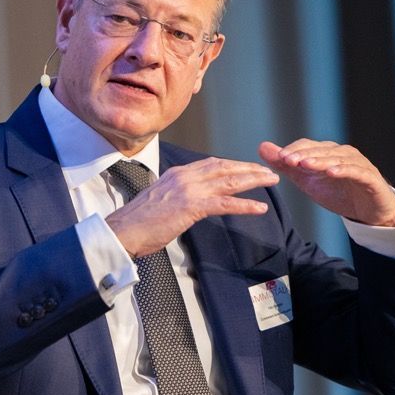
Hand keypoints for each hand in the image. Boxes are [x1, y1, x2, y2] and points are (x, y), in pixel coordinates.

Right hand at [105, 157, 278, 257]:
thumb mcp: (159, 200)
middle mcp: (184, 176)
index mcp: (176, 173)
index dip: (232, 165)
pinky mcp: (191, 206)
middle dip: (248, 168)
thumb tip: (185, 203)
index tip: (247, 167)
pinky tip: (259, 208)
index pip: (211, 164)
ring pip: (229, 181)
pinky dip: (245, 205)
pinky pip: (225, 204)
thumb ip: (176, 196)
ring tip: (271, 181)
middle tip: (267, 171)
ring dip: (253, 180)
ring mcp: (189, 190)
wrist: (123, 230)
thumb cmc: (137, 222)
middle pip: (224, 167)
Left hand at [258, 139, 394, 227]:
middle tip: (287, 160)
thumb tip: (262, 147)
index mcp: (326, 153)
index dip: (293, 150)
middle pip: (321, 149)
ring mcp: (358, 164)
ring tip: (306, 164)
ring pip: (338, 158)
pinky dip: (344, 170)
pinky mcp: (370, 177)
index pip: (307, 145)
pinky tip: (331, 172)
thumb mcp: (307, 181)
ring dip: (321, 160)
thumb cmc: (338, 192)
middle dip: (303, 154)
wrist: (368, 211)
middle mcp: (342, 153)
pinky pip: (357, 171)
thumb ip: (286, 165)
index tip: (278, 157)